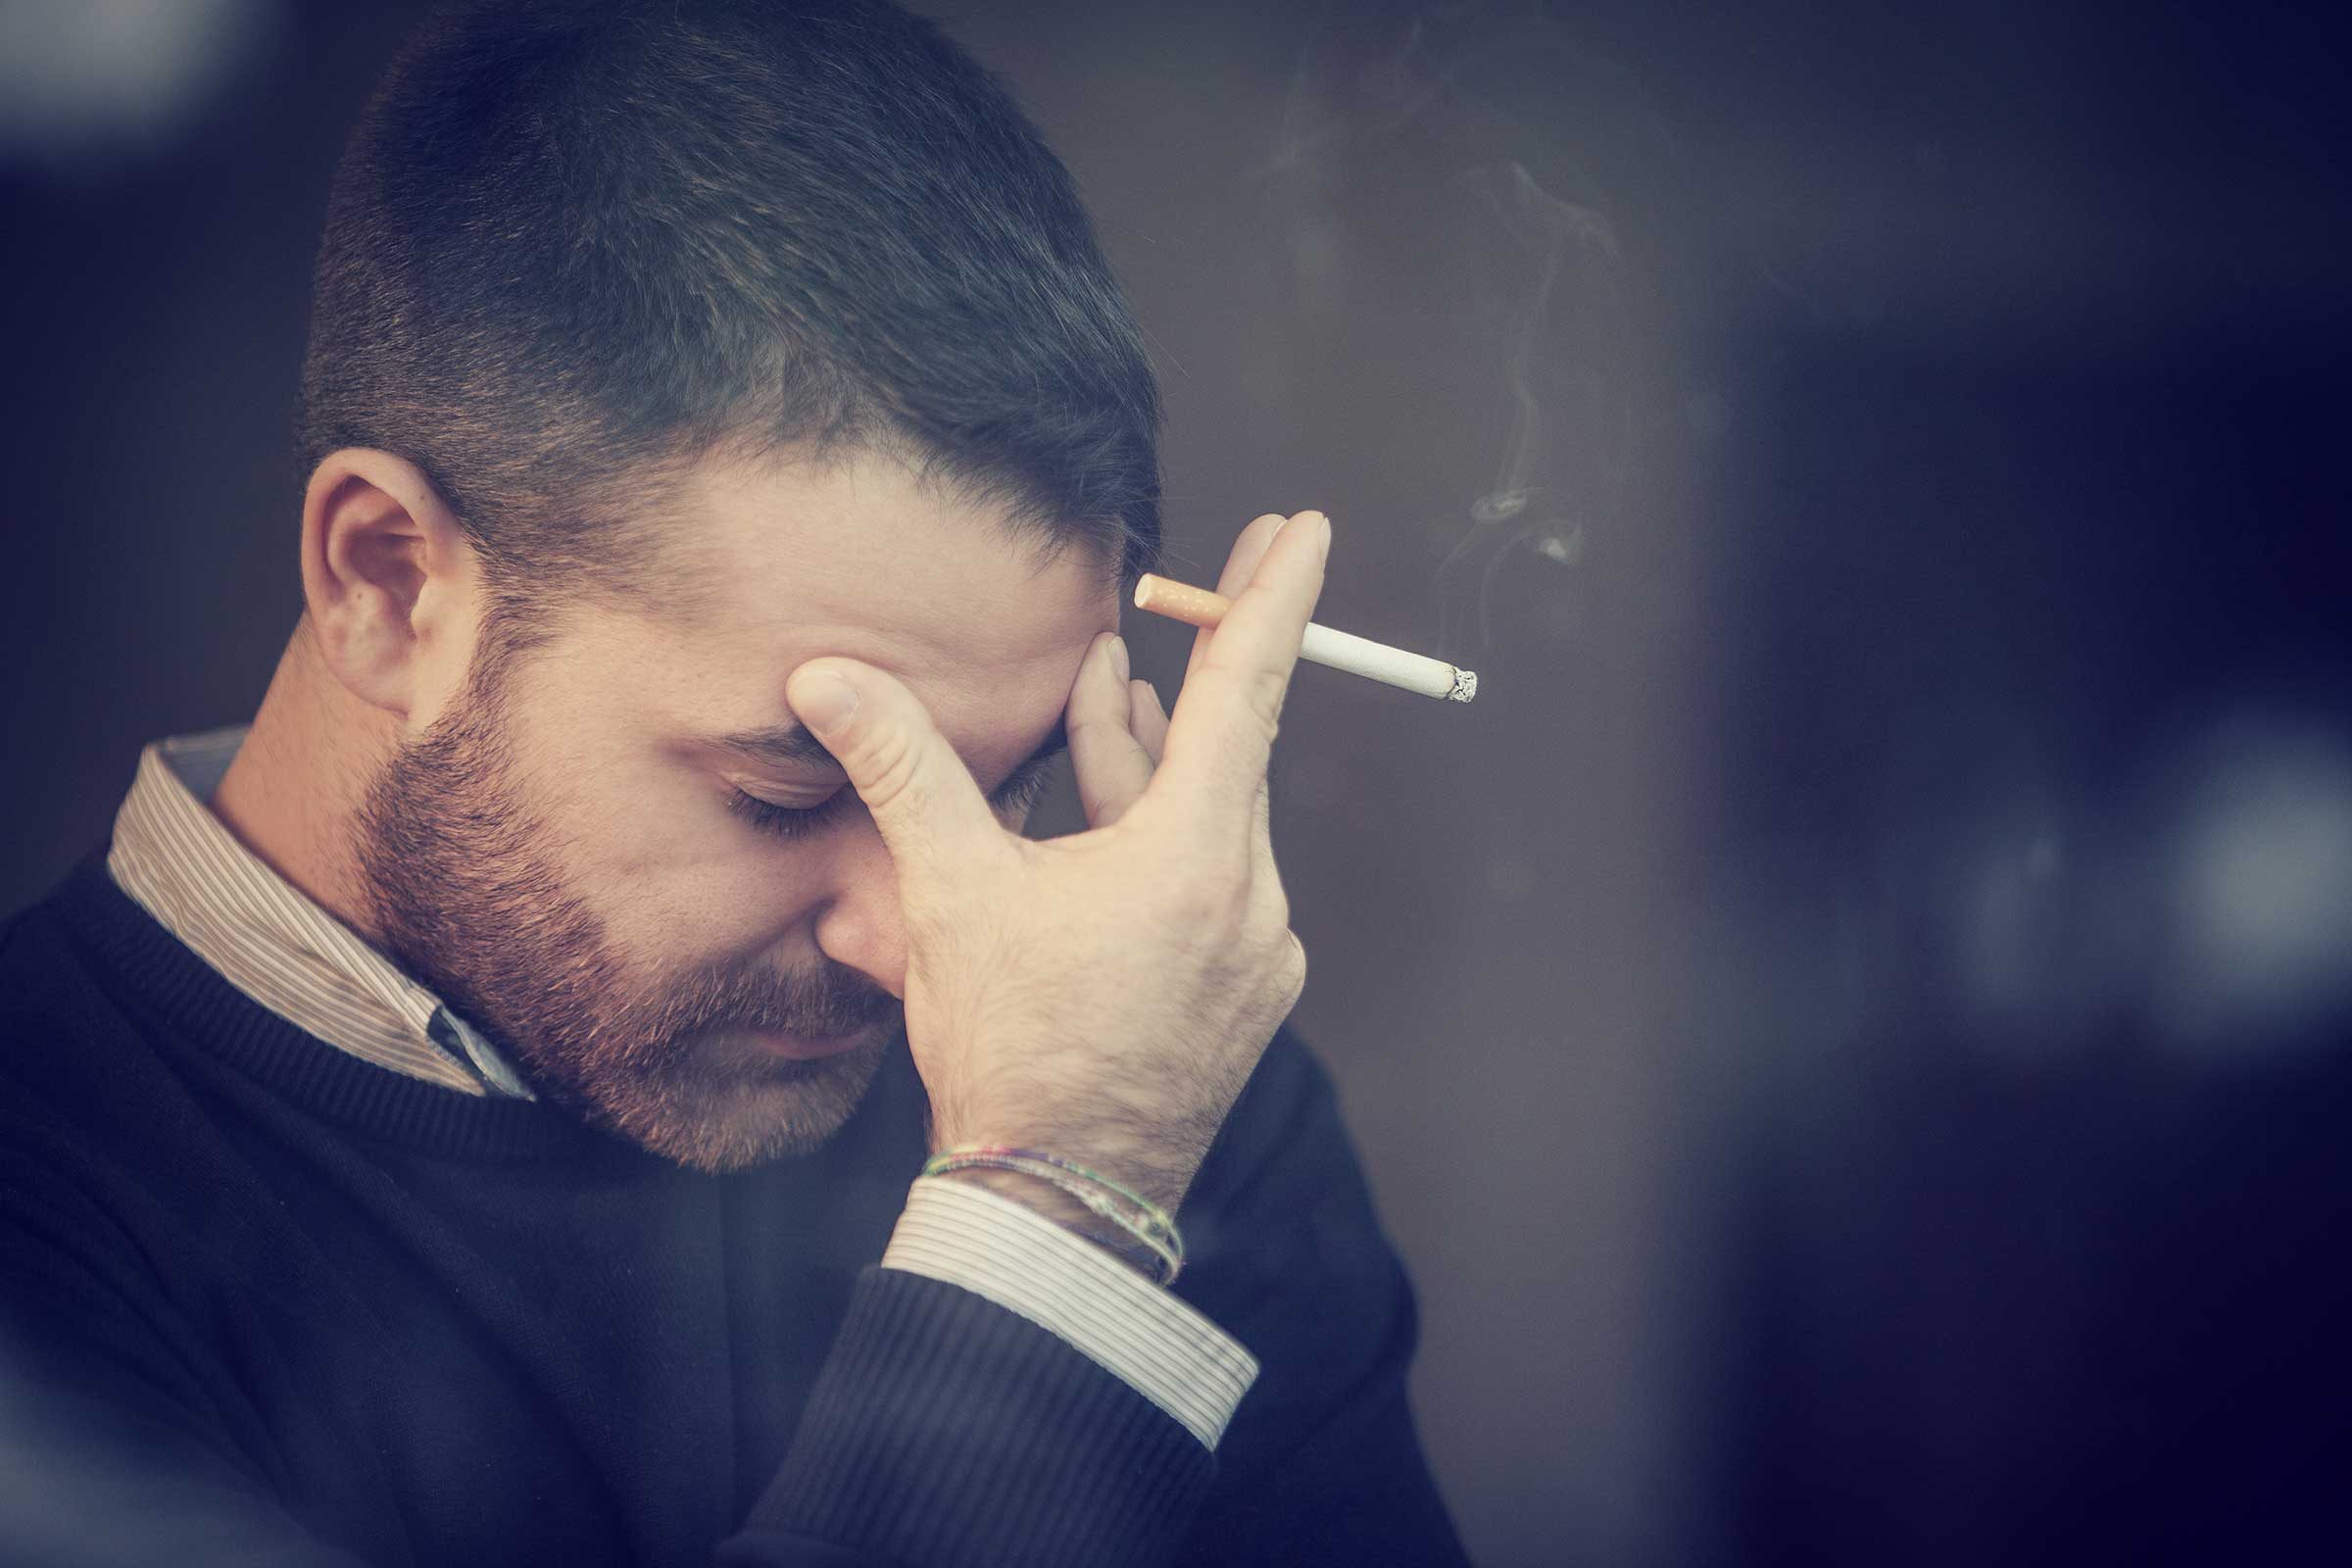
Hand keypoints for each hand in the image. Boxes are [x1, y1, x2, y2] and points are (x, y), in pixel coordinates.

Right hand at [784, 510, 1328, 1214]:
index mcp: (1195, 855)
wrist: (1060, 1201)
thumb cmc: (1012, 1048)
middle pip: (1222, 750)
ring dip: (1153, 755)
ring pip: (1201, 819)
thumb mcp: (950, 895)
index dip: (1272, 598)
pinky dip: (1159, 834)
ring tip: (1121, 682)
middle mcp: (1248, 894)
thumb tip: (828, 678)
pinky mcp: (1240, 991)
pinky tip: (1112, 812)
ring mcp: (1253, 948)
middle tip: (1210, 576)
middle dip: (1199, 662)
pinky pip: (1205, 880)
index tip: (1306, 530)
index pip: (1247, 689)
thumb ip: (902, 770)